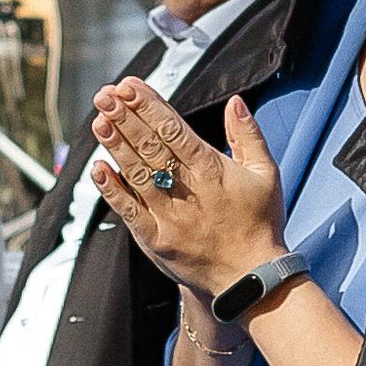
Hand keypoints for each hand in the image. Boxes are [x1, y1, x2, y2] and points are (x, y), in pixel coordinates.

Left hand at [87, 79, 286, 302]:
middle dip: (125, 117)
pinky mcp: (156, 239)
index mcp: (212, 170)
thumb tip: (234, 102)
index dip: (149, 106)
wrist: (251, 278)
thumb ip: (247, 135)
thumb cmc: (259, 223)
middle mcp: (187, 190)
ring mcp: (168, 216)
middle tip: (105, 95)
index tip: (130, 86)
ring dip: (116, 146)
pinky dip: (112, 190)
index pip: (173, 130)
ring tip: (100, 120)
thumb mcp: (266, 174)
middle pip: (150, 147)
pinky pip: (129, 211)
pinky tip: (99, 169)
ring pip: (136, 174)